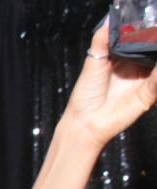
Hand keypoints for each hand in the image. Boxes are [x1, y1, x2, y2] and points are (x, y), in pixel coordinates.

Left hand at [63, 23, 156, 147]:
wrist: (85, 121)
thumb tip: (110, 20)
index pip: (141, 40)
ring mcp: (144, 80)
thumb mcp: (94, 61)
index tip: (152, 21)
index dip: (147, 31)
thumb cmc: (86, 94)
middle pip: (153, 50)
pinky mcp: (148, 94)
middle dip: (155, 41)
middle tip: (156, 29)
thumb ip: (103, 40)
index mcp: (124, 58)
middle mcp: (137, 68)